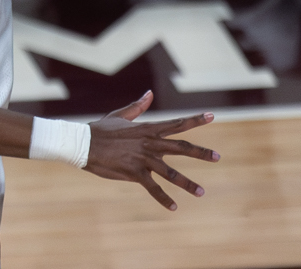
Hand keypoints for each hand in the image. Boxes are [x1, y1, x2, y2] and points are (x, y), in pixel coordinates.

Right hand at [83, 91, 219, 210]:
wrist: (82, 143)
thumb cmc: (100, 129)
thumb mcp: (120, 116)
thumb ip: (138, 107)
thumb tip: (149, 94)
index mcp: (147, 129)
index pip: (176, 124)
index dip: (194, 120)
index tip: (211, 116)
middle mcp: (149, 143)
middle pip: (180, 148)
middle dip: (200, 152)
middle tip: (217, 157)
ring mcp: (142, 159)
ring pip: (171, 172)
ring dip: (187, 183)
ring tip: (202, 192)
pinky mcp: (133, 173)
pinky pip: (152, 187)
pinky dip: (163, 198)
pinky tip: (173, 207)